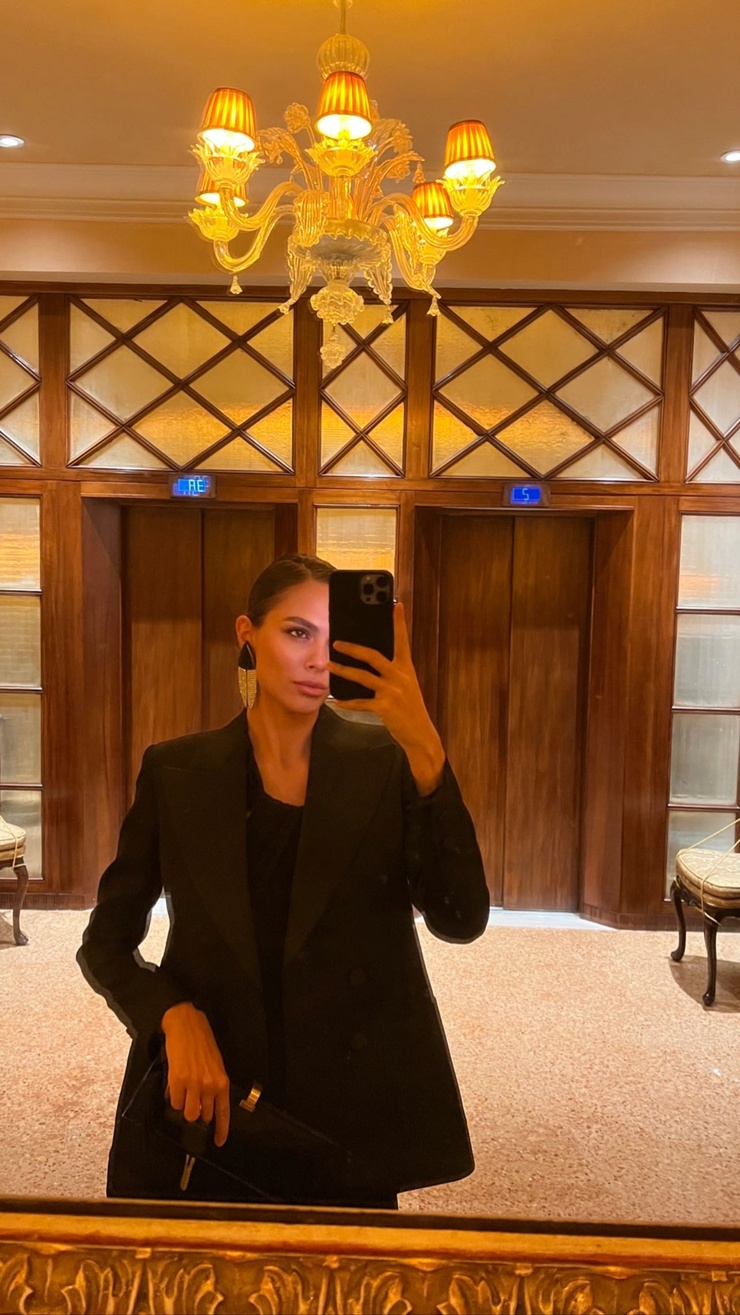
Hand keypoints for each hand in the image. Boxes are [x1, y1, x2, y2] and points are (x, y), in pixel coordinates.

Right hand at [161, 1002, 230, 1146]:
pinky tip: (175, 1086)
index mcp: (221, 1081)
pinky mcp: (177, 1081)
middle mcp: (209, 1085)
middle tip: (193, 1101)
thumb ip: (214, 1084)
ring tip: (183, 1093)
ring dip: (184, 1106)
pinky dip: (174, 1098)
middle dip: (198, 1112)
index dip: (221, 1130)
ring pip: (188, 1113)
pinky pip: (174, 1102)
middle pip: (203, 1116)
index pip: (223, 1112)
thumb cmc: (202, 1042)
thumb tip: (208, 1103)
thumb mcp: (215, 1064)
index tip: (218, 1142)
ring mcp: (193, 1084)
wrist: (186, 1024)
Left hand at [327, 601, 445, 791]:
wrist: (421, 734)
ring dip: (343, 671)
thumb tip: (372, 662)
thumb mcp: (407, 686)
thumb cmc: (411, 709)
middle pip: (373, 656)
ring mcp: (392, 692)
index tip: (397, 605)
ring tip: (329, 665)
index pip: (402, 641)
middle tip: (337, 643)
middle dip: (353, 648)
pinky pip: (361, 702)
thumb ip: (393, 673)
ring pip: (362, 677)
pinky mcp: (384, 707)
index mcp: (407, 669)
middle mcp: (400, 677)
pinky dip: (348, 702)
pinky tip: (337, 700)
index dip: (399, 623)